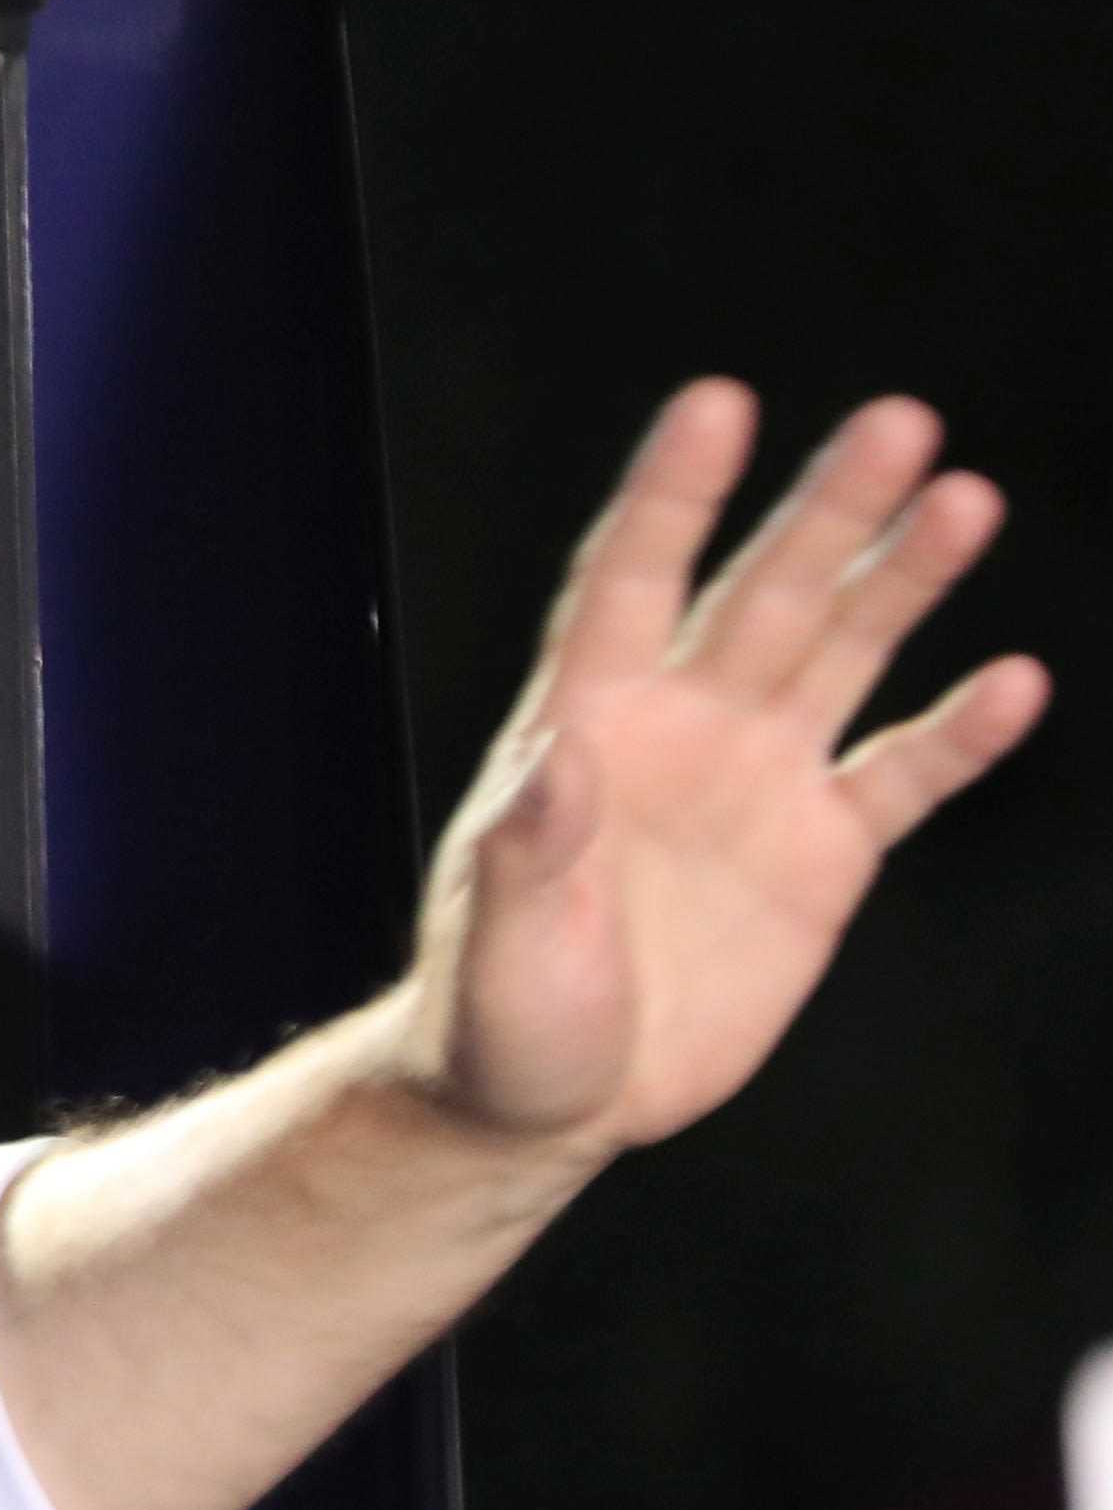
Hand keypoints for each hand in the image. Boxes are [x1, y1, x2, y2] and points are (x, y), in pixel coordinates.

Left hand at [395, 382, 1047, 1153]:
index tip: (718, 404)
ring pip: (841, 653)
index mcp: (582, 729)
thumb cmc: (497, 1022)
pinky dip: (957, 735)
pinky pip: (901, 775)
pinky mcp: (822, 855)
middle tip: (898, 424)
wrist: (553, 1104)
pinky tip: (1011, 684)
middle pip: (761, 594)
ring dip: (900, 580)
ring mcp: (757, 783)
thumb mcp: (497, 947)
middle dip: (826, 512)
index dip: (671, 497)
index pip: (627, 585)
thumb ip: (525, 851)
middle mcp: (680, 730)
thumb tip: (556, 756)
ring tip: (964, 499)